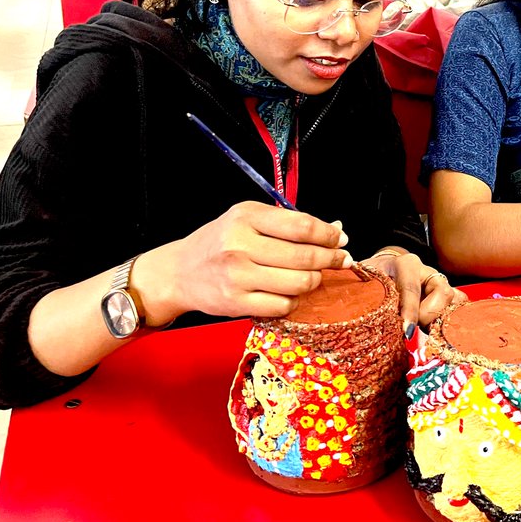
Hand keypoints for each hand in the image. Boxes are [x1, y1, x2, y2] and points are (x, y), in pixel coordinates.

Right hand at [135, 201, 354, 324]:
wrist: (179, 272)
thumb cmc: (220, 242)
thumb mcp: (248, 220)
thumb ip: (289, 224)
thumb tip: (335, 230)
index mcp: (246, 217)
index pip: (301, 226)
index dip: (328, 235)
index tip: (341, 239)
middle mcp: (240, 245)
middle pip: (304, 256)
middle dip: (330, 259)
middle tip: (341, 260)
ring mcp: (238, 276)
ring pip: (298, 283)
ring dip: (314, 280)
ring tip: (313, 276)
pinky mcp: (237, 302)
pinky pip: (283, 305)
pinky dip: (294, 300)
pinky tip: (289, 292)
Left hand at [365, 250, 466, 333]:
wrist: (384, 268)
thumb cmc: (374, 276)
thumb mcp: (366, 280)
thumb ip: (365, 291)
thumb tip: (359, 315)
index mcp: (406, 264)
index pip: (412, 288)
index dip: (410, 311)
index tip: (407, 331)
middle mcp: (427, 272)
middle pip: (443, 292)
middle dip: (430, 315)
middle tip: (414, 331)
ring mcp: (439, 282)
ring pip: (455, 299)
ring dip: (442, 319)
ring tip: (425, 333)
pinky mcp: (446, 294)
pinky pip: (460, 305)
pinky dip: (452, 318)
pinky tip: (441, 332)